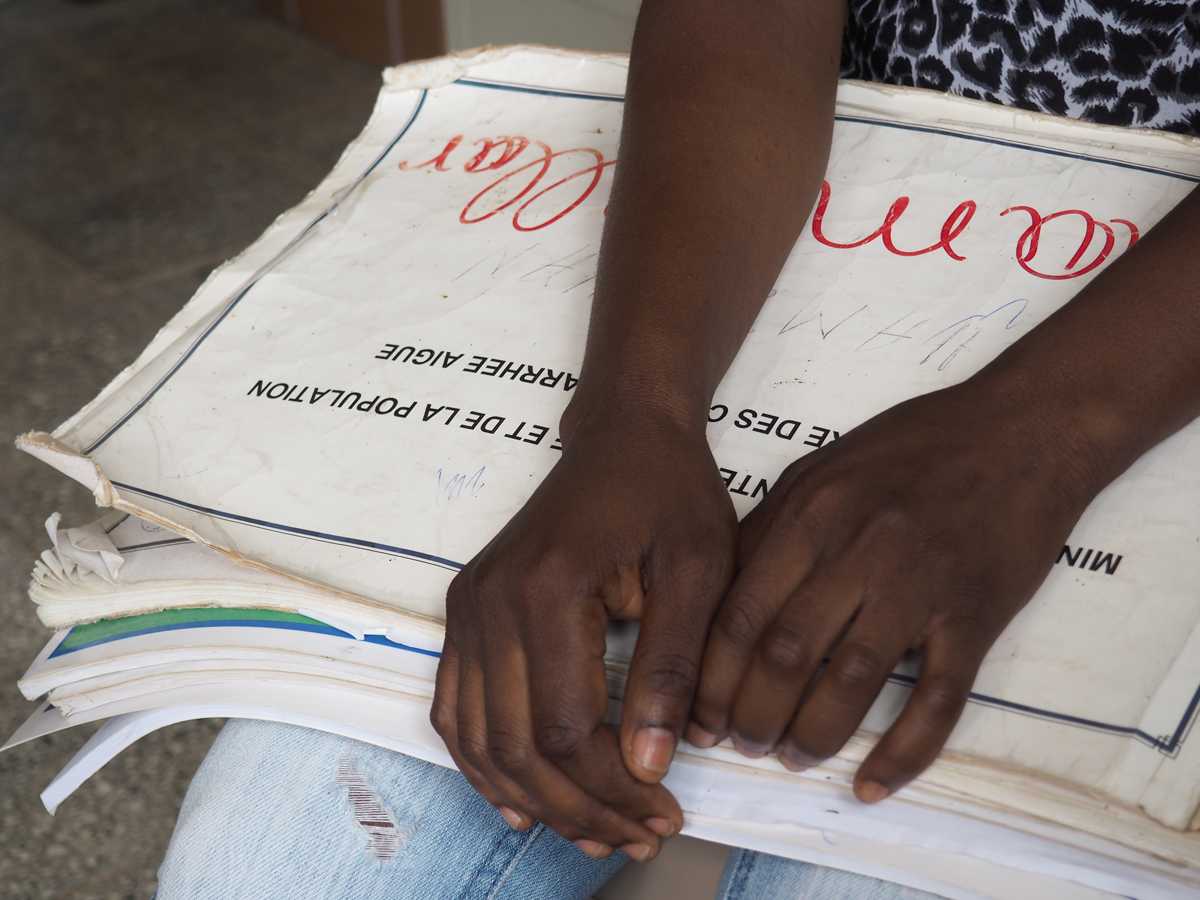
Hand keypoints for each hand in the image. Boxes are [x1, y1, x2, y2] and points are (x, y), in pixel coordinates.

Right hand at [431, 408, 736, 858]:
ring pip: (478, 739)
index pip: (564, 729)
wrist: (623, 435)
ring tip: (593, 832)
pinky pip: (455, 709)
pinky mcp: (466, 612)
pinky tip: (521, 799)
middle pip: (515, 746)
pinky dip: (482, 764)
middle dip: (578, 808)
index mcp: (546, 589)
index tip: (663, 812)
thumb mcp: (697, 571)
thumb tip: (650, 765)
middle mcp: (488, 604)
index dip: (612, 788)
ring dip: (533, 799)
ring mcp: (468, 608)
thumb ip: (671, 667)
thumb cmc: (668, 493)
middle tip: (638, 835)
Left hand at [688, 380, 1094, 801]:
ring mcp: (920, 584)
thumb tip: (721, 602)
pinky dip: (902, 752)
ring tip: (794, 757)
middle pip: (783, 655)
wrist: (1022, 430)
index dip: (711, 678)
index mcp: (810, 513)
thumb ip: (771, 531)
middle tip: (744, 744)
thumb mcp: (821, 469)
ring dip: (812, 735)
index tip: (700, 716)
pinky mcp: (975, 615)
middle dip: (751, 716)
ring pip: (849, 683)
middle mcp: (857, 550)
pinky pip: (937, 700)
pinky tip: (872, 783)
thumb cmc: (912, 448)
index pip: (739, 614)